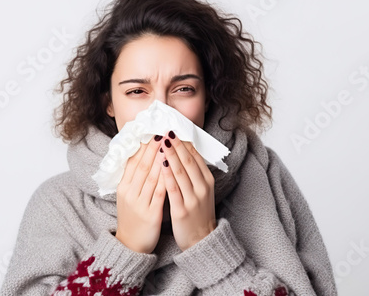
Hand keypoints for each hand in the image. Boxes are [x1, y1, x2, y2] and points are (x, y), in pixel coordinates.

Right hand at [115, 135, 166, 253]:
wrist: (130, 245)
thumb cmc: (132, 218)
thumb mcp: (128, 196)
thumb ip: (134, 178)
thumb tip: (142, 156)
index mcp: (123, 187)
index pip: (133, 162)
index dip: (143, 147)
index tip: (152, 133)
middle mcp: (129, 193)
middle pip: (142, 166)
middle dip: (152, 149)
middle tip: (161, 134)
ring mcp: (139, 203)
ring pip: (151, 177)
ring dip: (160, 160)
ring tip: (168, 146)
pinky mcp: (150, 214)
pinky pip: (159, 193)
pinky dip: (166, 179)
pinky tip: (172, 169)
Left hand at [160, 131, 216, 250]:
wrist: (202, 240)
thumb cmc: (198, 213)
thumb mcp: (202, 191)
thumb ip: (194, 173)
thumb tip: (184, 151)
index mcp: (207, 180)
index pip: (195, 156)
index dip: (184, 142)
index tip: (174, 128)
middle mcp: (202, 187)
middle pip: (188, 160)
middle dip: (176, 144)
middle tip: (167, 129)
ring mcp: (193, 198)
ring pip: (181, 172)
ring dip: (171, 155)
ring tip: (162, 141)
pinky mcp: (182, 210)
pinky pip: (174, 189)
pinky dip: (167, 175)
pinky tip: (161, 164)